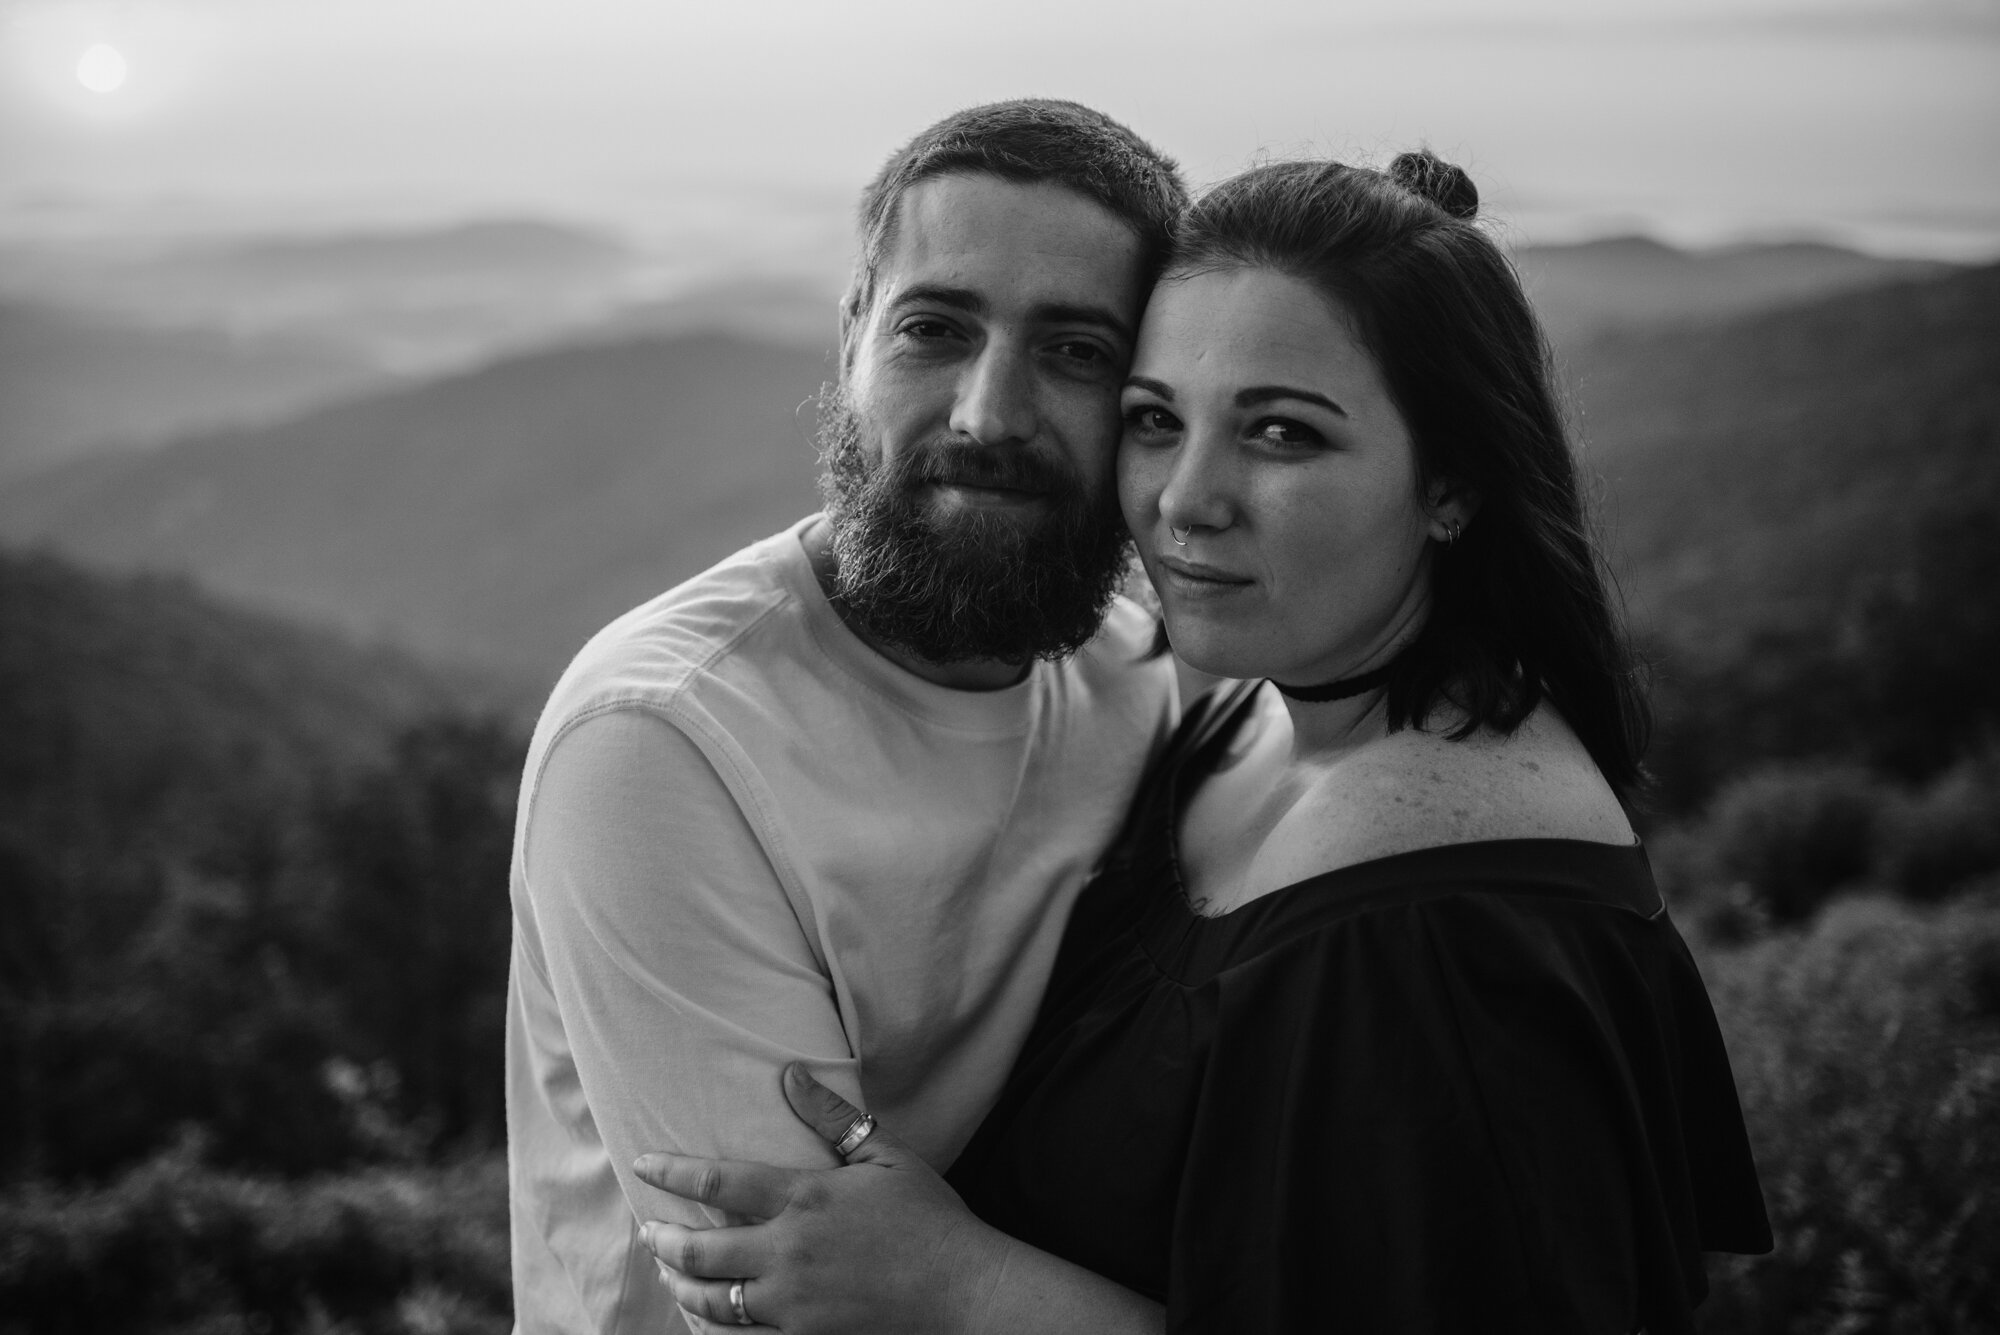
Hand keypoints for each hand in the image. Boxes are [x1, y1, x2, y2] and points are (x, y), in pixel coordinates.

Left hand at [634, 1063, 1003, 1333]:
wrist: (964, 1292)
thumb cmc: (930, 1218)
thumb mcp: (887, 1155)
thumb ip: (833, 1118)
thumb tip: (790, 1075)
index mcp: (806, 1198)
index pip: (718, 1182)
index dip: (672, 1172)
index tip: (643, 1163)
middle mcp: (789, 1251)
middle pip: (700, 1250)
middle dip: (663, 1239)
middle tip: (648, 1230)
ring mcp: (794, 1302)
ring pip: (713, 1300)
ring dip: (681, 1285)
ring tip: (669, 1275)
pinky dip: (716, 1327)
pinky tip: (707, 1319)